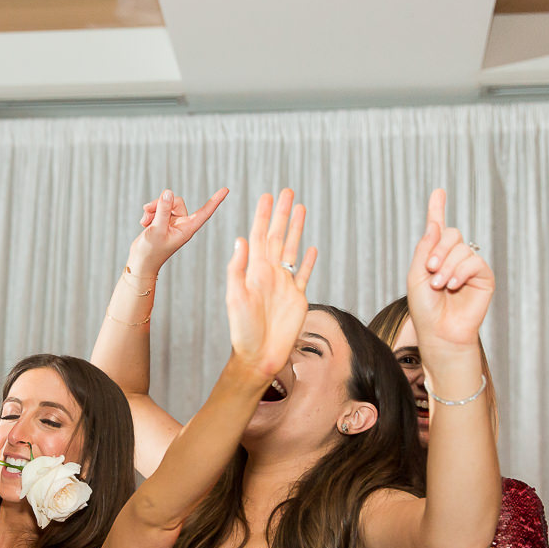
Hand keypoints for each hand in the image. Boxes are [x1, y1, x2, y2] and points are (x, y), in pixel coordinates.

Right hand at [126, 187, 228, 275]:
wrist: (140, 262)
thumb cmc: (150, 251)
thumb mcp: (157, 229)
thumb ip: (163, 211)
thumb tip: (168, 192)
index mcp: (187, 229)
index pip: (205, 212)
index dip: (215, 200)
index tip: (226, 189)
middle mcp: (182, 224)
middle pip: (177, 201)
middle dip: (161, 203)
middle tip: (148, 211)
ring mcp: (172, 222)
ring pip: (166, 203)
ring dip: (153, 208)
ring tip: (145, 220)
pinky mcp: (163, 221)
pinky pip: (159, 208)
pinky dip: (150, 212)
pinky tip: (144, 222)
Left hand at [226, 189, 316, 377]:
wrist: (259, 356)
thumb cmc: (242, 330)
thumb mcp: (236, 297)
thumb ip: (238, 269)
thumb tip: (241, 239)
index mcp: (255, 270)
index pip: (260, 236)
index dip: (264, 216)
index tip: (268, 196)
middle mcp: (270, 273)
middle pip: (279, 236)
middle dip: (282, 214)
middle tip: (287, 191)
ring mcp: (285, 284)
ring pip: (293, 249)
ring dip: (297, 229)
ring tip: (301, 208)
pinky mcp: (298, 298)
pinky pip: (304, 274)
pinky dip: (309, 261)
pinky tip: (312, 247)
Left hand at [406, 189, 493, 351]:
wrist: (438, 332)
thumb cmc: (425, 308)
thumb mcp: (416, 275)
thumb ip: (424, 249)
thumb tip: (435, 224)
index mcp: (435, 255)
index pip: (437, 228)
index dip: (438, 209)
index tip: (438, 192)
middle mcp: (453, 257)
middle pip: (451, 234)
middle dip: (438, 249)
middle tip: (430, 269)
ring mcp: (469, 266)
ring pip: (461, 248)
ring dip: (446, 266)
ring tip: (439, 285)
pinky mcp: (483, 277)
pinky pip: (474, 261)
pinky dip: (461, 271)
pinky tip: (453, 285)